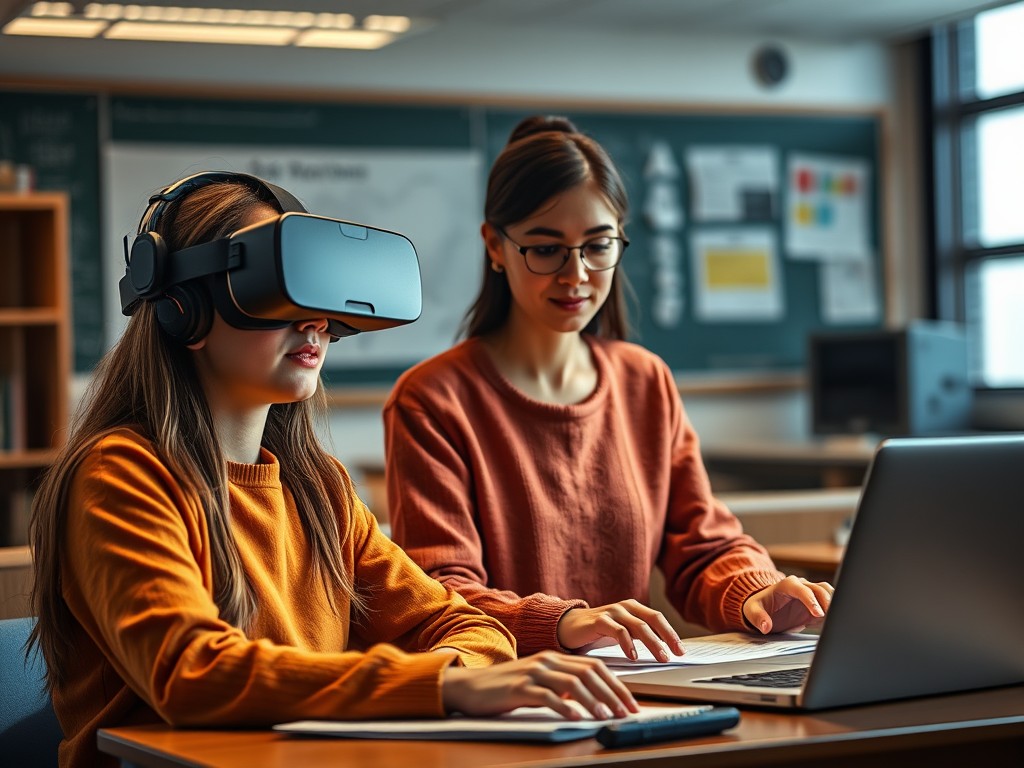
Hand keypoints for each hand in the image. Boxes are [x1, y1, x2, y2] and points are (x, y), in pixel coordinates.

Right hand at [441, 651, 638, 719]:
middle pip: (589, 673)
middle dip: (612, 693)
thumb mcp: (539, 683)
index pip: (594, 667)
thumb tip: (588, 699)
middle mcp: (547, 660)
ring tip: (606, 715)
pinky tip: (576, 717)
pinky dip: (565, 706)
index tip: (630, 703)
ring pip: (572, 682)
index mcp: (555, 657)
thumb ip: (561, 686)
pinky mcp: (519, 687)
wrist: (469, 686)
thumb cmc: (505, 688)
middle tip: (626, 712)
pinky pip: (547, 696)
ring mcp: (533, 672)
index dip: (616, 685)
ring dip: (593, 700)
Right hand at [557, 599, 684, 661]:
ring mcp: (611, 612)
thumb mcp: (622, 633)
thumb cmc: (597, 632)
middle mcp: (624, 607)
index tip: (682, 650)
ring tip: (661, 658)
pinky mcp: (598, 620)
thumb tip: (665, 650)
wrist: (567, 627)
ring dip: (653, 643)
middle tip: (676, 654)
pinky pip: (617, 630)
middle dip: (668, 636)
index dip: (671, 633)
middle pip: (652, 619)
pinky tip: (633, 656)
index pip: (658, 618)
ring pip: (638, 626)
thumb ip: (640, 637)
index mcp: (633, 608)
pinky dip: (628, 643)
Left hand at [742, 575, 834, 633]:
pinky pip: (829, 603)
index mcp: (787, 585)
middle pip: (819, 589)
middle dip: (827, 602)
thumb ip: (758, 617)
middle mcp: (801, 585)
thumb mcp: (752, 610)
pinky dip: (833, 610)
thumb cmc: (760, 606)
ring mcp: (810, 593)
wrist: (766, 606)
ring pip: (827, 592)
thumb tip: (766, 626)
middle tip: (832, 617)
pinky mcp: (816, 603)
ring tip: (836, 618)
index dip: (811, 601)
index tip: (818, 614)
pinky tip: (833, 621)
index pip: (802, 589)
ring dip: (834, 603)